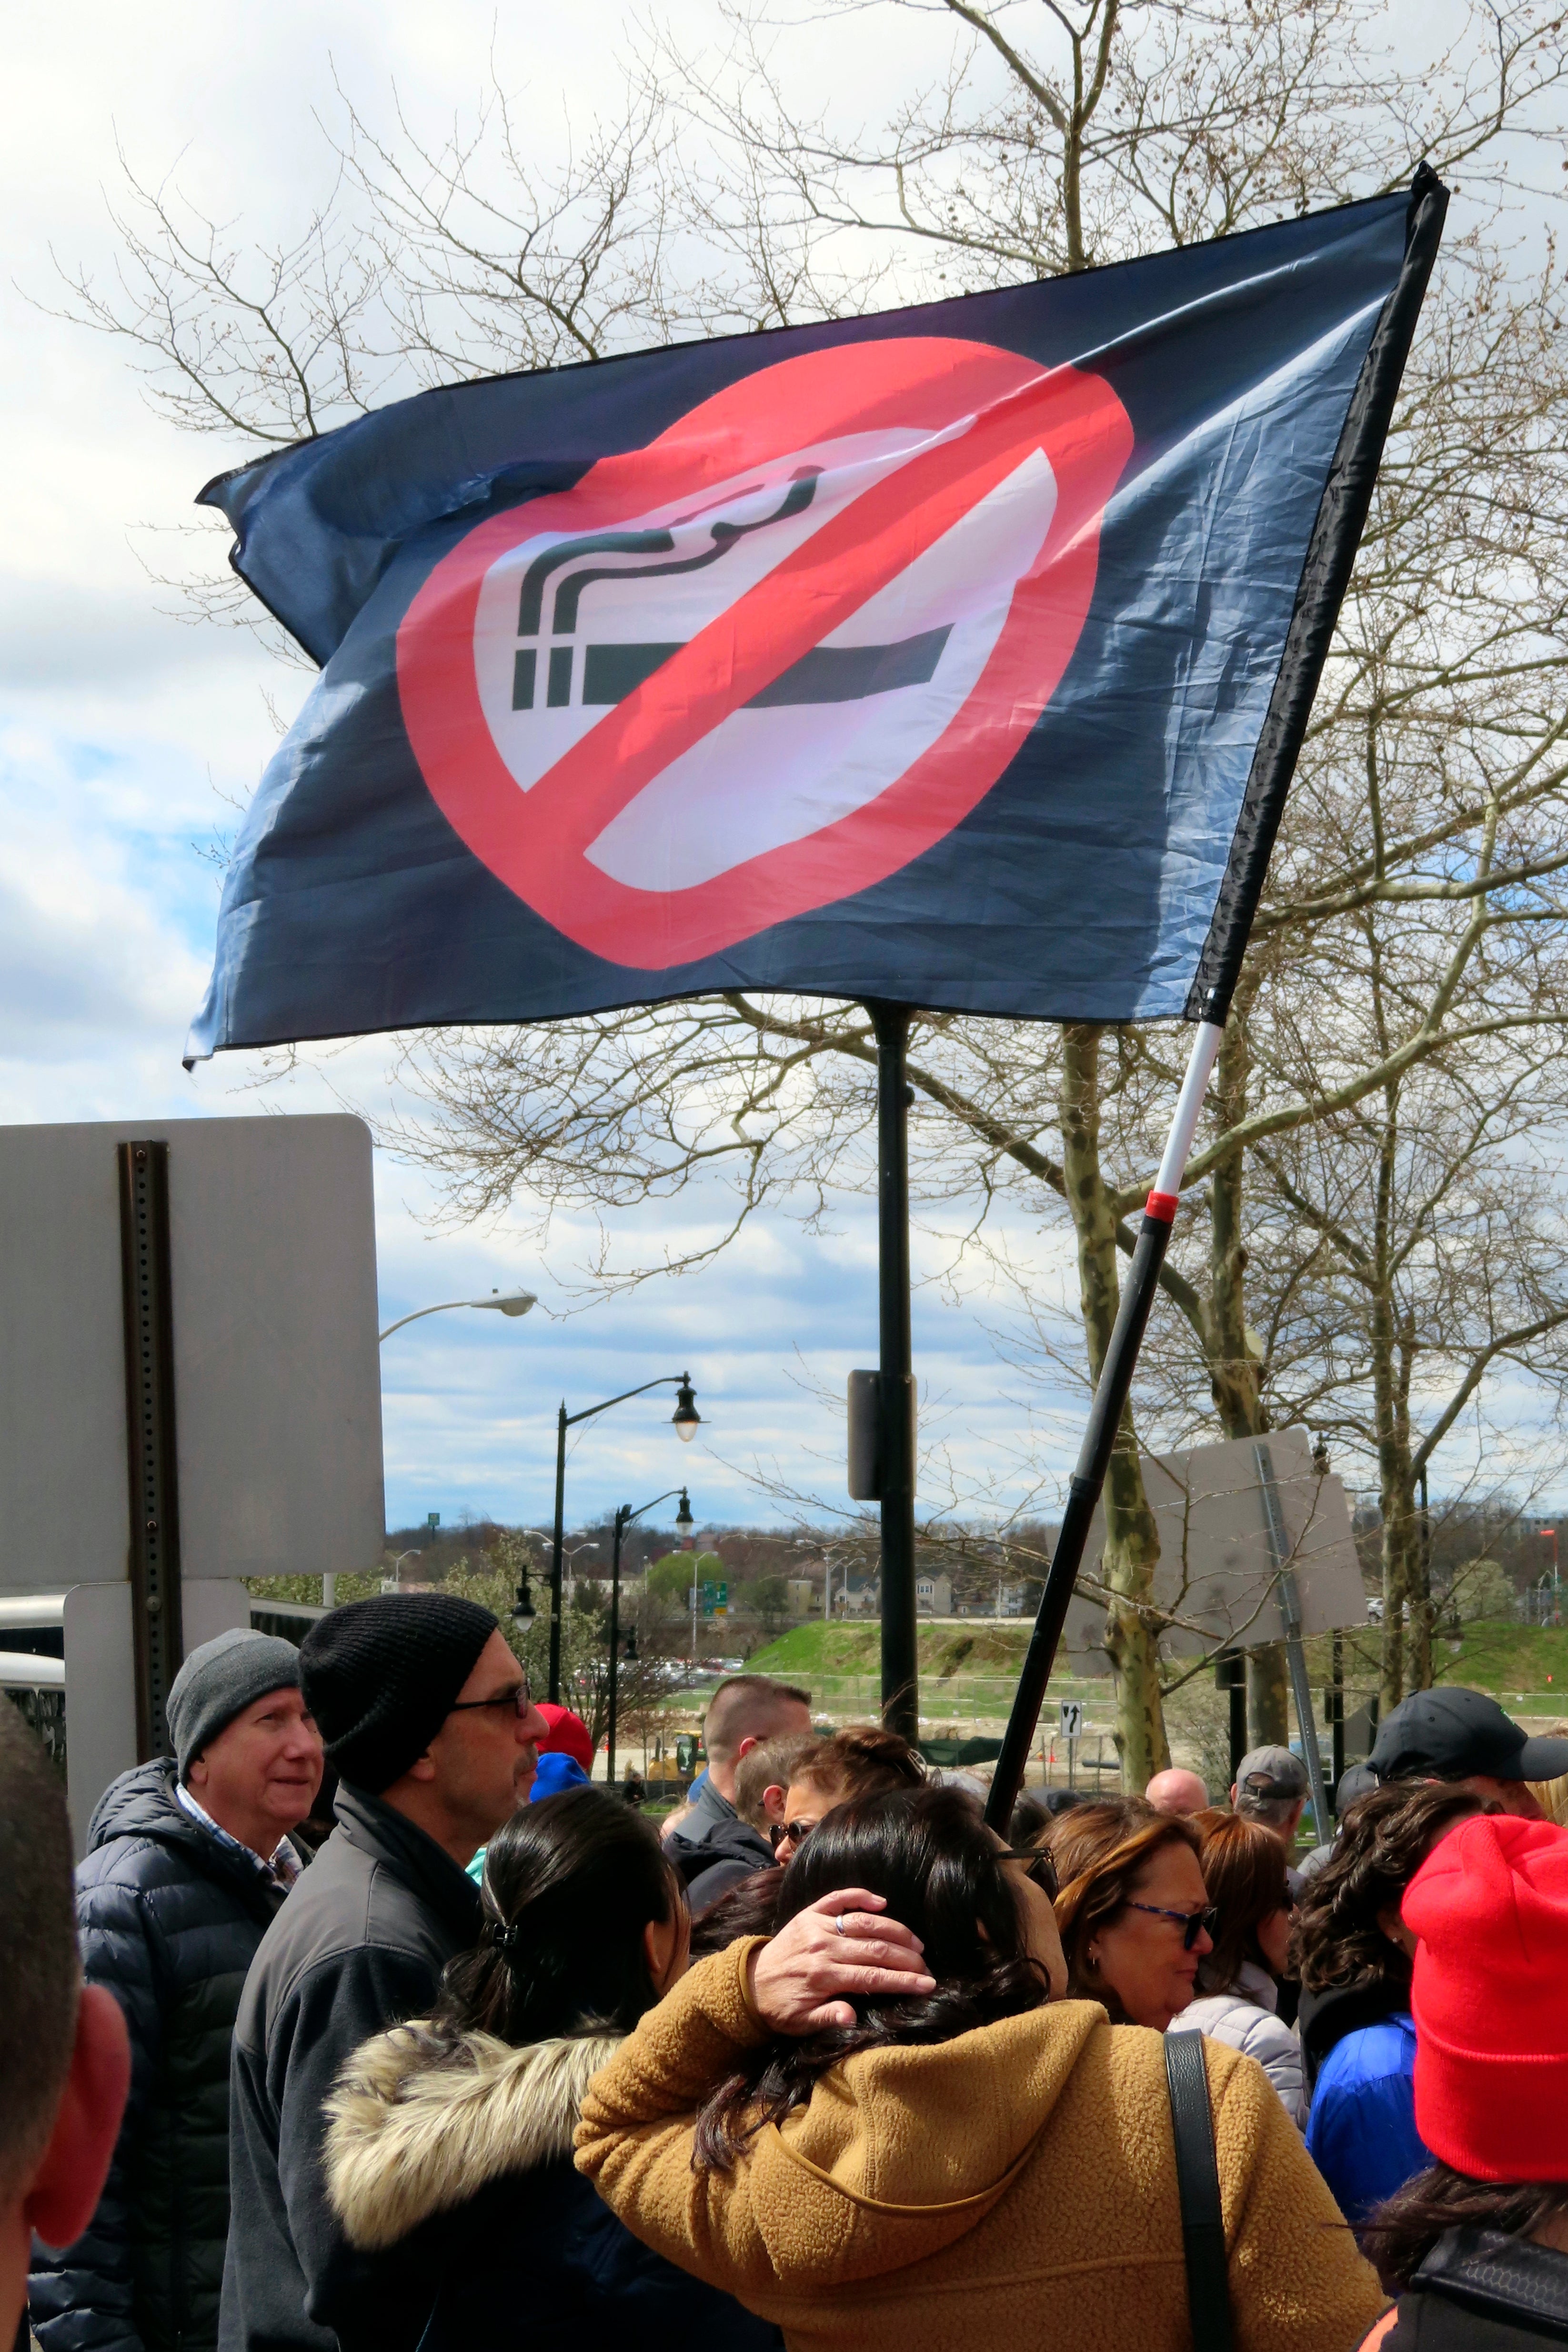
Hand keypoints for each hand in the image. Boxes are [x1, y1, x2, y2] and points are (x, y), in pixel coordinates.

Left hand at [748, 1888, 935, 2032]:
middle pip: (875, 1949)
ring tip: (915, 1942)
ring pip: (863, 1923)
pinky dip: (860, 1896)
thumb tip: (852, 2017)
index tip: (928, 1983)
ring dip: (893, 1930)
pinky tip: (882, 1902)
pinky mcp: (809, 1913)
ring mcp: (816, 1926)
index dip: (904, 1980)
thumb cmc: (781, 2007)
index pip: (873, 1977)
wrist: (749, 1984)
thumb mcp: (801, 2023)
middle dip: (906, 1957)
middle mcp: (823, 1947)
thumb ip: (828, 2018)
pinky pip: (837, 1899)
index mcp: (823, 1976)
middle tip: (927, 1965)